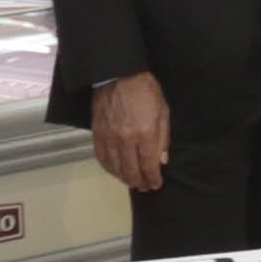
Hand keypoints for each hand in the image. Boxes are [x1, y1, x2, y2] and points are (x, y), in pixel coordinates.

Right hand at [89, 69, 172, 193]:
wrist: (118, 74)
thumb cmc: (145, 90)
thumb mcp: (163, 111)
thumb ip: (163, 138)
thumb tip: (162, 161)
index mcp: (145, 133)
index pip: (149, 165)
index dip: (153, 178)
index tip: (156, 184)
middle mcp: (125, 139)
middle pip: (131, 170)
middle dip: (139, 182)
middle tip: (144, 187)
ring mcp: (109, 137)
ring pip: (115, 167)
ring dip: (124, 178)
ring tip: (131, 181)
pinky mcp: (97, 133)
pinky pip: (101, 157)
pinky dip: (108, 167)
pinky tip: (115, 170)